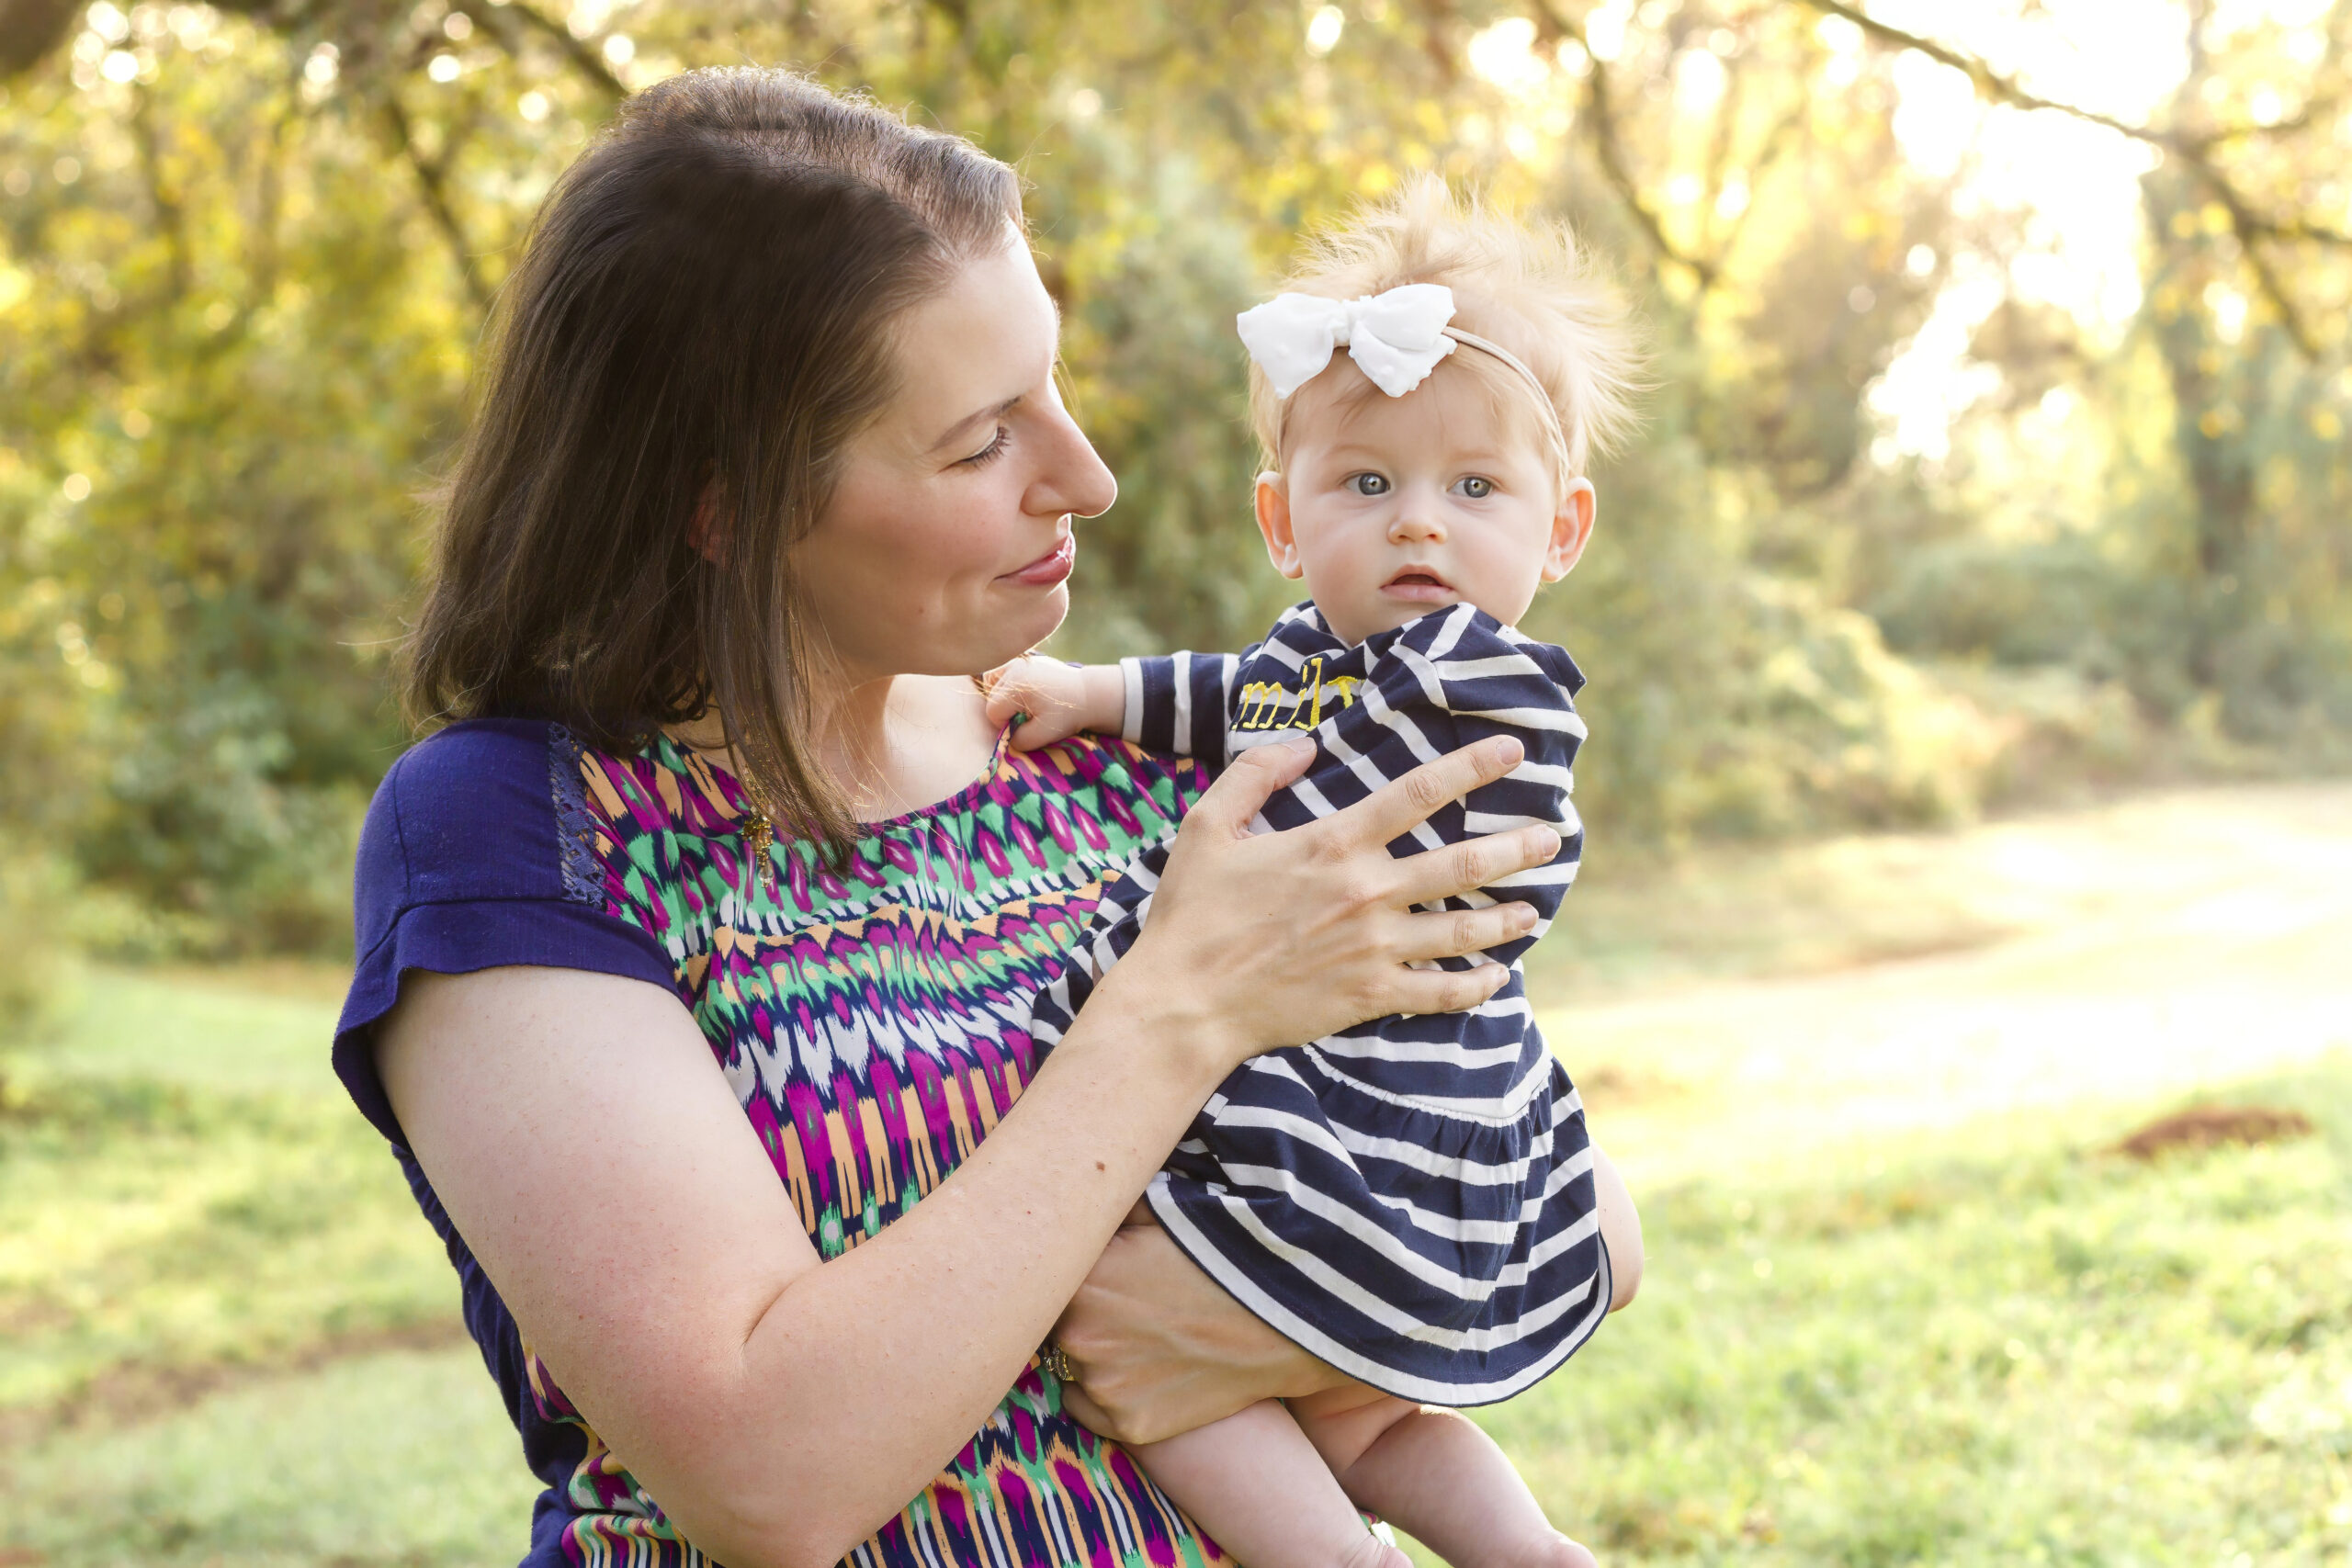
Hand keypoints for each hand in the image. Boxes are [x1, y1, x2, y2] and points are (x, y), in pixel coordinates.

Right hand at [981, 657, 1125, 750]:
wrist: (1088, 694)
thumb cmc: (1067, 715)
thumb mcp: (1043, 734)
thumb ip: (1019, 740)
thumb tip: (1006, 738)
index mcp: (1017, 686)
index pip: (993, 712)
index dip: (1004, 725)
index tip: (1024, 726)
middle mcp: (1014, 668)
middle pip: (992, 697)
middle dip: (1005, 711)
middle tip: (1028, 717)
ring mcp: (1018, 660)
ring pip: (992, 683)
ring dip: (1002, 697)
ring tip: (1022, 705)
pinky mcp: (1024, 659)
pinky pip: (1001, 672)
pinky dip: (1005, 683)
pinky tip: (1020, 693)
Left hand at [1051, 1221, 1349, 1444]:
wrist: (1289, 1318)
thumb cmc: (1227, 1253)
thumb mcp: (1162, 1208)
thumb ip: (1107, 1204)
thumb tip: (1074, 1191)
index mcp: (1080, 1279)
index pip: (1044, 1272)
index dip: (1068, 1267)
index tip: (1091, 1262)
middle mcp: (1078, 1338)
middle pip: (1057, 1319)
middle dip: (1080, 1306)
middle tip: (1124, 1296)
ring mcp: (1105, 1387)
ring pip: (1073, 1362)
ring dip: (1095, 1347)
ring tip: (1146, 1328)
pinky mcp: (1130, 1425)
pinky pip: (1089, 1405)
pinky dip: (1107, 1389)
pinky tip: (1144, 1365)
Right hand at [1100, 734, 1559, 1072]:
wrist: (1184, 1001)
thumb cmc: (1192, 912)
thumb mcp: (1207, 825)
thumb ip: (1256, 773)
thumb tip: (1306, 744)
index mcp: (1332, 844)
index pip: (1419, 794)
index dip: (1472, 767)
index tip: (1512, 752)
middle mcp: (1365, 893)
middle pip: (1461, 863)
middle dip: (1514, 847)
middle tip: (1551, 837)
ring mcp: (1374, 949)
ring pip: (1462, 930)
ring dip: (1506, 918)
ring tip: (1535, 909)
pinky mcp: (1369, 996)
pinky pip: (1439, 992)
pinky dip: (1474, 985)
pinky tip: (1495, 977)